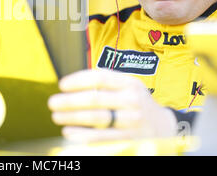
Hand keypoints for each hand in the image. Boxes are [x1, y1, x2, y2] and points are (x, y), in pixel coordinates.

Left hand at [48, 69, 177, 141]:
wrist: (164, 127)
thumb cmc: (137, 103)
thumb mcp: (129, 86)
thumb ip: (106, 83)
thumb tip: (71, 83)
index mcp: (130, 83)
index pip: (100, 78)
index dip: (78, 80)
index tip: (62, 84)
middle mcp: (132, 101)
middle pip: (95, 99)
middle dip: (69, 101)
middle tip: (52, 102)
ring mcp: (132, 121)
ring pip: (97, 118)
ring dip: (72, 118)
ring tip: (57, 116)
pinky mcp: (130, 139)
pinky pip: (102, 138)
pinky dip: (82, 135)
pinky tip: (68, 132)